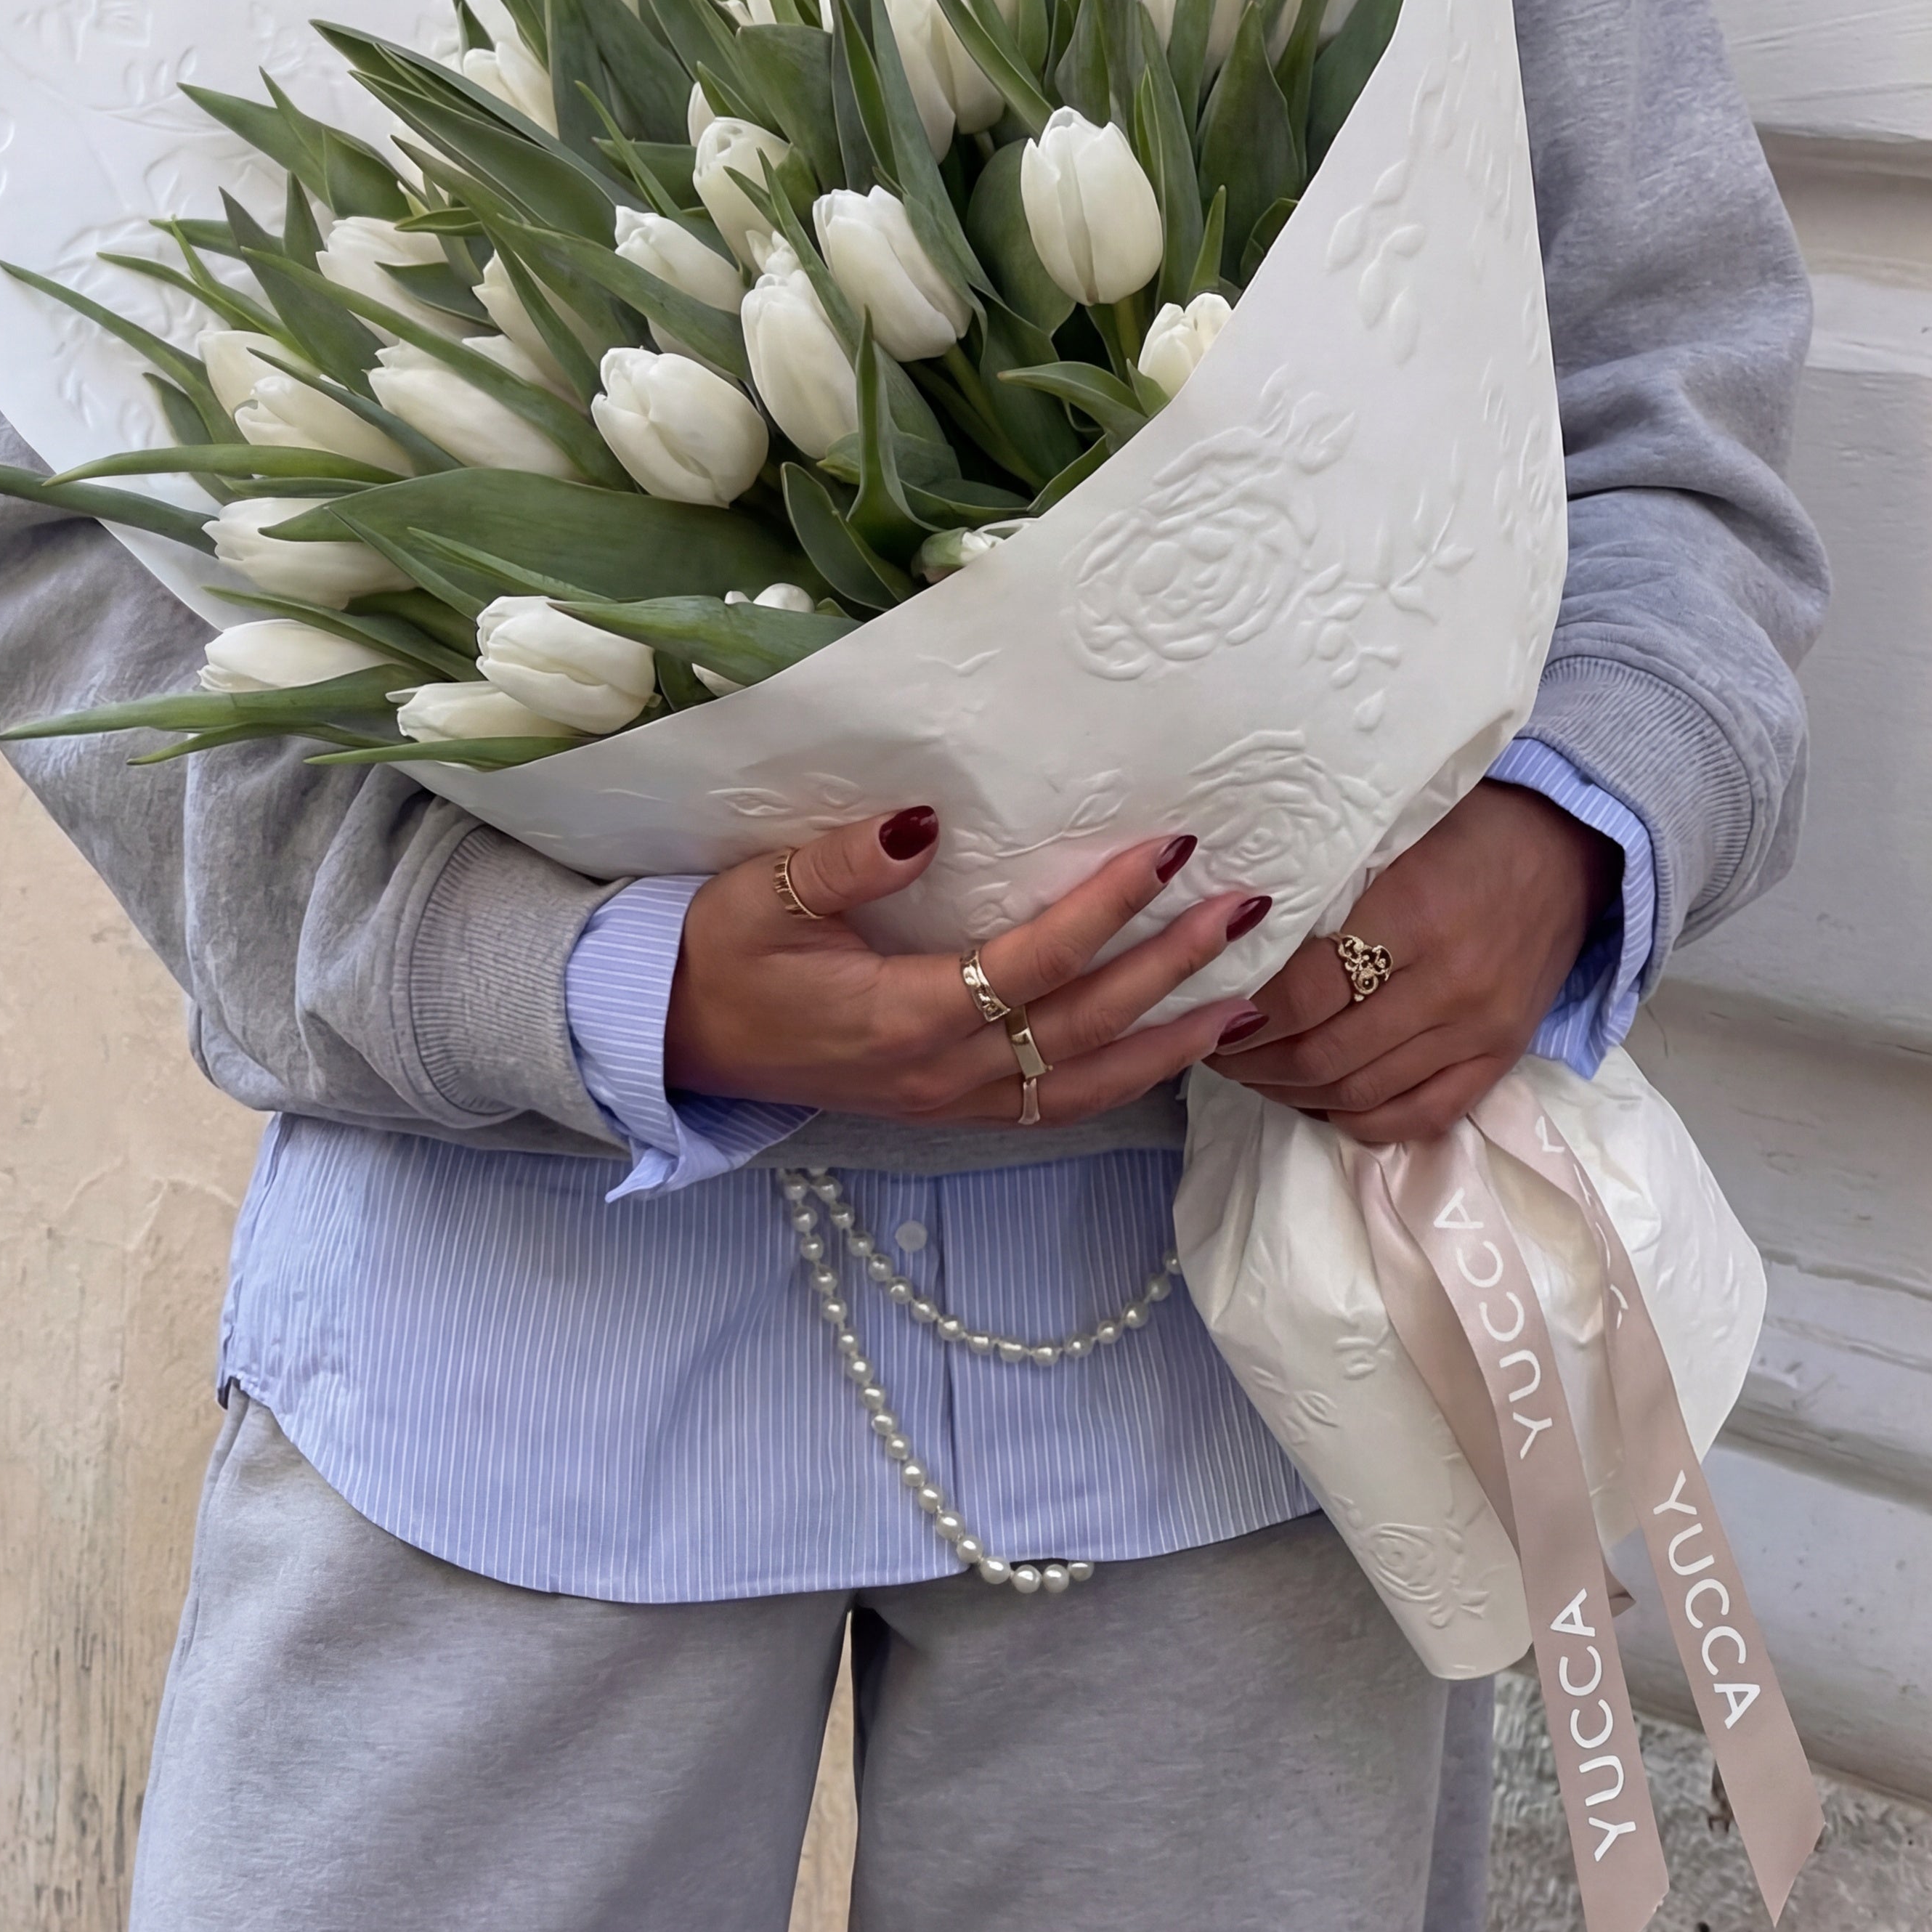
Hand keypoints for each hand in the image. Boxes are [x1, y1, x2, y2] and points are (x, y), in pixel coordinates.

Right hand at [667, 809, 1270, 1129]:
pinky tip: (1174, 1049)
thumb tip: (924, 823)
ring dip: (1175, 1041)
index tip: (1170, 851)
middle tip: (1246, 906)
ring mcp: (953, 1100)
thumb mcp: (760, 894)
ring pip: (1090, 1083)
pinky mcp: (952, 1108)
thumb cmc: (719, 955)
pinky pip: (1061, 1105)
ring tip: (1252, 1000)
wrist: (679, 1041)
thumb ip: (843, 864)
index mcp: (905, 1014)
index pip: (1035, 960)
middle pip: (1087, 1023)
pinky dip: (1129, 1080)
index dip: (1108, 909)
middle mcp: (945, 1070)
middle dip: (1175, 967)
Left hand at [1205, 784, 1618, 1146]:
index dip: (1246, 1008)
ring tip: (1252, 1071)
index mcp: (1414, 917)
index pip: (1306, 991)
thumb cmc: (1469, 827)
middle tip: (1213, 1043)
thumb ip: (1326, 890)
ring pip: (1361, 1093)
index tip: (1208, 1000)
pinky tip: (1318, 1101)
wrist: (1570, 847)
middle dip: (1253, 1059)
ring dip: (1292, 1092)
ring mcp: (1479, 1030)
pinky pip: (1420, 1118)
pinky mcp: (1502, 1057)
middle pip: (1324, 1054)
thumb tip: (1239, 933)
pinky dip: (1359, 1121)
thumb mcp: (1389, 837)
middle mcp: (1448, 986)